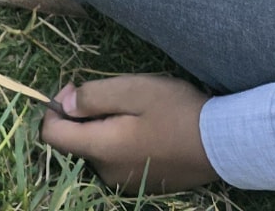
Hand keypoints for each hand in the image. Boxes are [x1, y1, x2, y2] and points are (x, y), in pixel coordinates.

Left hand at [39, 77, 214, 193]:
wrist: (222, 144)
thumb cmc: (177, 111)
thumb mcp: (133, 90)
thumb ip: (93, 97)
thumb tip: (64, 104)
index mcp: (101, 150)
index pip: (52, 136)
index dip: (54, 109)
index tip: (76, 89)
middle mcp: (107, 173)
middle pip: (75, 143)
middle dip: (83, 116)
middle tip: (113, 94)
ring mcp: (125, 182)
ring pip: (97, 151)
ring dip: (103, 129)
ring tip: (134, 110)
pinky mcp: (142, 184)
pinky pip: (117, 161)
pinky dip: (120, 142)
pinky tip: (146, 128)